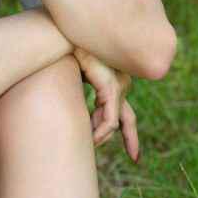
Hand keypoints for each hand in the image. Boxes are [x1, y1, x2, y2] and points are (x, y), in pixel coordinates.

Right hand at [73, 47, 139, 163]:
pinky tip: (92, 139)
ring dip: (100, 136)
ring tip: (89, 145)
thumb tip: (68, 112)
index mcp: (111, 82)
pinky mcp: (111, 88)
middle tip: (136, 158)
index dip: (125, 129)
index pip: (122, 110)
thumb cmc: (62, 56)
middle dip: (131, 139)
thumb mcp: (72, 79)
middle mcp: (119, 84)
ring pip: (114, 123)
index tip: (130, 148)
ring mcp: (117, 85)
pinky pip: (111, 119)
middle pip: (128, 119)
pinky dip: (101, 131)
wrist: (62, 39)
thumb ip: (74, 96)